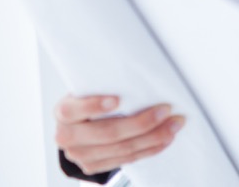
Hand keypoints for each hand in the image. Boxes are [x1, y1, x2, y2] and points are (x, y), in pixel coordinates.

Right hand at [55, 94, 184, 175]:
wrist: (77, 125)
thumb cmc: (90, 98)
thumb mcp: (89, 88)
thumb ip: (104, 84)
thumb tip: (142, 71)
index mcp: (64, 112)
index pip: (74, 109)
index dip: (94, 105)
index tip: (118, 100)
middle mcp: (67, 136)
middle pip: (107, 132)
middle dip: (141, 123)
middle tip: (166, 110)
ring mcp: (80, 155)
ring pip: (121, 148)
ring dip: (153, 137)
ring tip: (174, 125)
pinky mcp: (93, 167)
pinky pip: (126, 159)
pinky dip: (149, 149)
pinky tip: (165, 140)